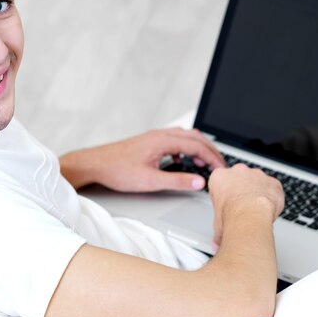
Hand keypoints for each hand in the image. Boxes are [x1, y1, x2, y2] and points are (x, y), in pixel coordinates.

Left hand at [60, 128, 225, 191]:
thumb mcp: (150, 181)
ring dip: (199, 147)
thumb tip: (199, 181)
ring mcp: (154, 136)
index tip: (221, 170)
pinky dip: (186, 147)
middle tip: (220, 166)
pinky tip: (184, 159)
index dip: (213, 158)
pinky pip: (175, 139)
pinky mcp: (149, 142)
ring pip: (185, 136)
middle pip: (195, 137)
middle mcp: (160, 134)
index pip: (197, 145)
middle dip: (210, 150)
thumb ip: (177, 181)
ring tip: (206, 163)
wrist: (95, 164)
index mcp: (163, 141)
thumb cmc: (117, 170)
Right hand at [208, 164, 284, 246]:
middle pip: (240, 179)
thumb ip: (218, 232)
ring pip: (258, 182)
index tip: (228, 206)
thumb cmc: (232, 217)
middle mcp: (237, 171)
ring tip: (257, 211)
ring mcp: (256, 174)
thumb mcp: (218, 225)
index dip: (225, 196)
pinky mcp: (272, 181)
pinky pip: (273, 188)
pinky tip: (269, 209)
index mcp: (219, 177)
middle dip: (241, 191)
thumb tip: (216, 244)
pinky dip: (273, 197)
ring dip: (258, 193)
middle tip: (243, 208)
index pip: (220, 183)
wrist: (251, 216)